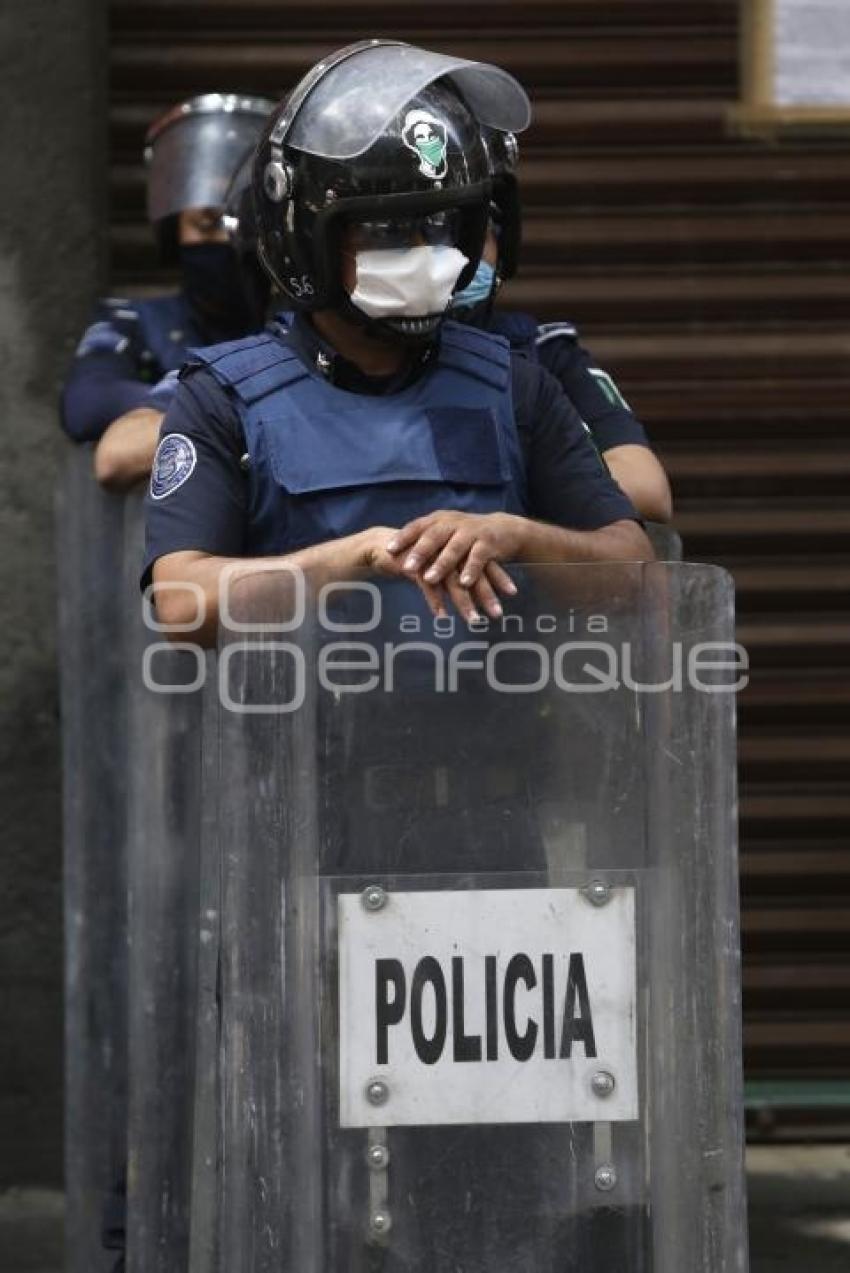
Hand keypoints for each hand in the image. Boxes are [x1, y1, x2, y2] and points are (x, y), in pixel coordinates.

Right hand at [354, 525, 503, 622]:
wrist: (383, 546)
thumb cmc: (415, 557)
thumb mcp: (439, 563)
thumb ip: (455, 573)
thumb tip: (475, 588)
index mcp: (456, 548)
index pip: (483, 563)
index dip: (498, 577)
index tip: (512, 593)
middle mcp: (447, 551)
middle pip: (472, 574)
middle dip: (486, 595)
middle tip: (498, 614)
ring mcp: (431, 558)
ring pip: (452, 583)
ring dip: (465, 604)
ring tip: (474, 621)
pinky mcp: (414, 565)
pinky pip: (428, 586)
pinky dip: (436, 601)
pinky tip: (442, 616)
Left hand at [386, 511, 525, 590]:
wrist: (504, 530)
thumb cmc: (466, 536)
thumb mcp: (445, 534)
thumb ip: (423, 542)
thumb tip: (393, 554)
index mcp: (440, 520)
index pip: (417, 526)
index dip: (403, 537)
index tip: (388, 550)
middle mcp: (454, 523)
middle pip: (433, 536)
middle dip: (419, 552)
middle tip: (405, 568)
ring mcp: (471, 532)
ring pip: (454, 548)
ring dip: (441, 564)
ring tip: (429, 578)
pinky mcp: (488, 543)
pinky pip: (478, 557)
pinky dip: (470, 570)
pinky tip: (464, 583)